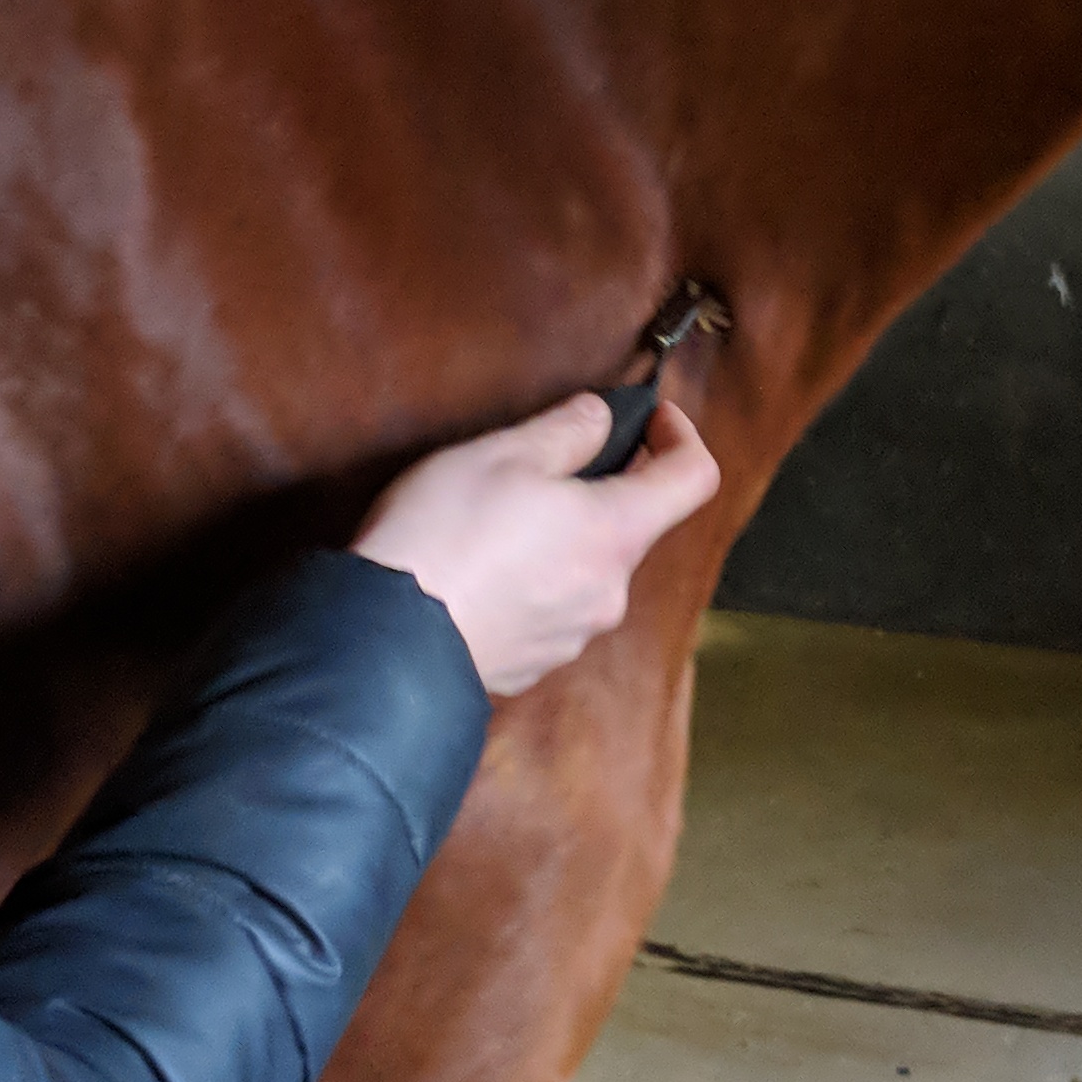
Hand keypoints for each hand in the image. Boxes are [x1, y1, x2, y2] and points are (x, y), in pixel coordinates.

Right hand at [355, 393, 721, 697]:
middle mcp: (610, 592)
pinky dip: (530, 582)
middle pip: (632, 526)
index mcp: (617, 532)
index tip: (651, 418)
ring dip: (561, 539)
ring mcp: (573, 636)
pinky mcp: (534, 664)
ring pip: (588, 570)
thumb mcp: (503, 454)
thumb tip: (601, 417)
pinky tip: (480, 570)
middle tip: (543, 464)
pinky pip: (549, 610)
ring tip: (496, 521)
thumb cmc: (445, 536)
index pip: (694, 478)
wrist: (387, 640)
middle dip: (601, 490)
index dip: (682, 437)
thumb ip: (567, 429)